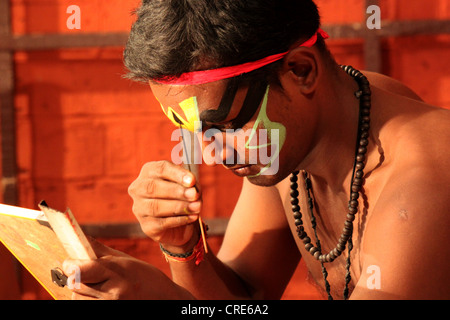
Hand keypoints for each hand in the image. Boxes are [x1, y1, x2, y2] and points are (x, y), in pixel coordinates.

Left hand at [62, 238, 193, 299]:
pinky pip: (85, 306)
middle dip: (75, 278)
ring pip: (77, 298)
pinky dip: (88, 300)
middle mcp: (113, 291)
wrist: (164, 299)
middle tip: (84, 274)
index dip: (70, 265)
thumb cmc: (145, 277)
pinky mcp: (109, 312)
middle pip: (75, 285)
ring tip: (97, 287)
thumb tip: (79, 237)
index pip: (80, 269)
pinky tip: (100, 296)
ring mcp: (111, 305)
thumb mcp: (126, 260)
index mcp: (117, 271)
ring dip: (81, 292)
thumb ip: (101, 251)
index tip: (69, 262)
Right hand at [128, 161, 201, 250]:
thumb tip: (193, 191)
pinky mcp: (147, 226)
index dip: (176, 174)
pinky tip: (191, 217)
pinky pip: (161, 222)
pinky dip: (179, 220)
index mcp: (149, 172)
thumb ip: (191, 185)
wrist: (180, 224)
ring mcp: (140, 208)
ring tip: (197, 207)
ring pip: (155, 206)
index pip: (160, 169)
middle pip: (153, 187)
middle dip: (176, 191)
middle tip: (194, 195)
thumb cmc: (182, 197)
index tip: (192, 180)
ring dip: (179, 206)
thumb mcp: (189, 186)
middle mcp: (139, 188)